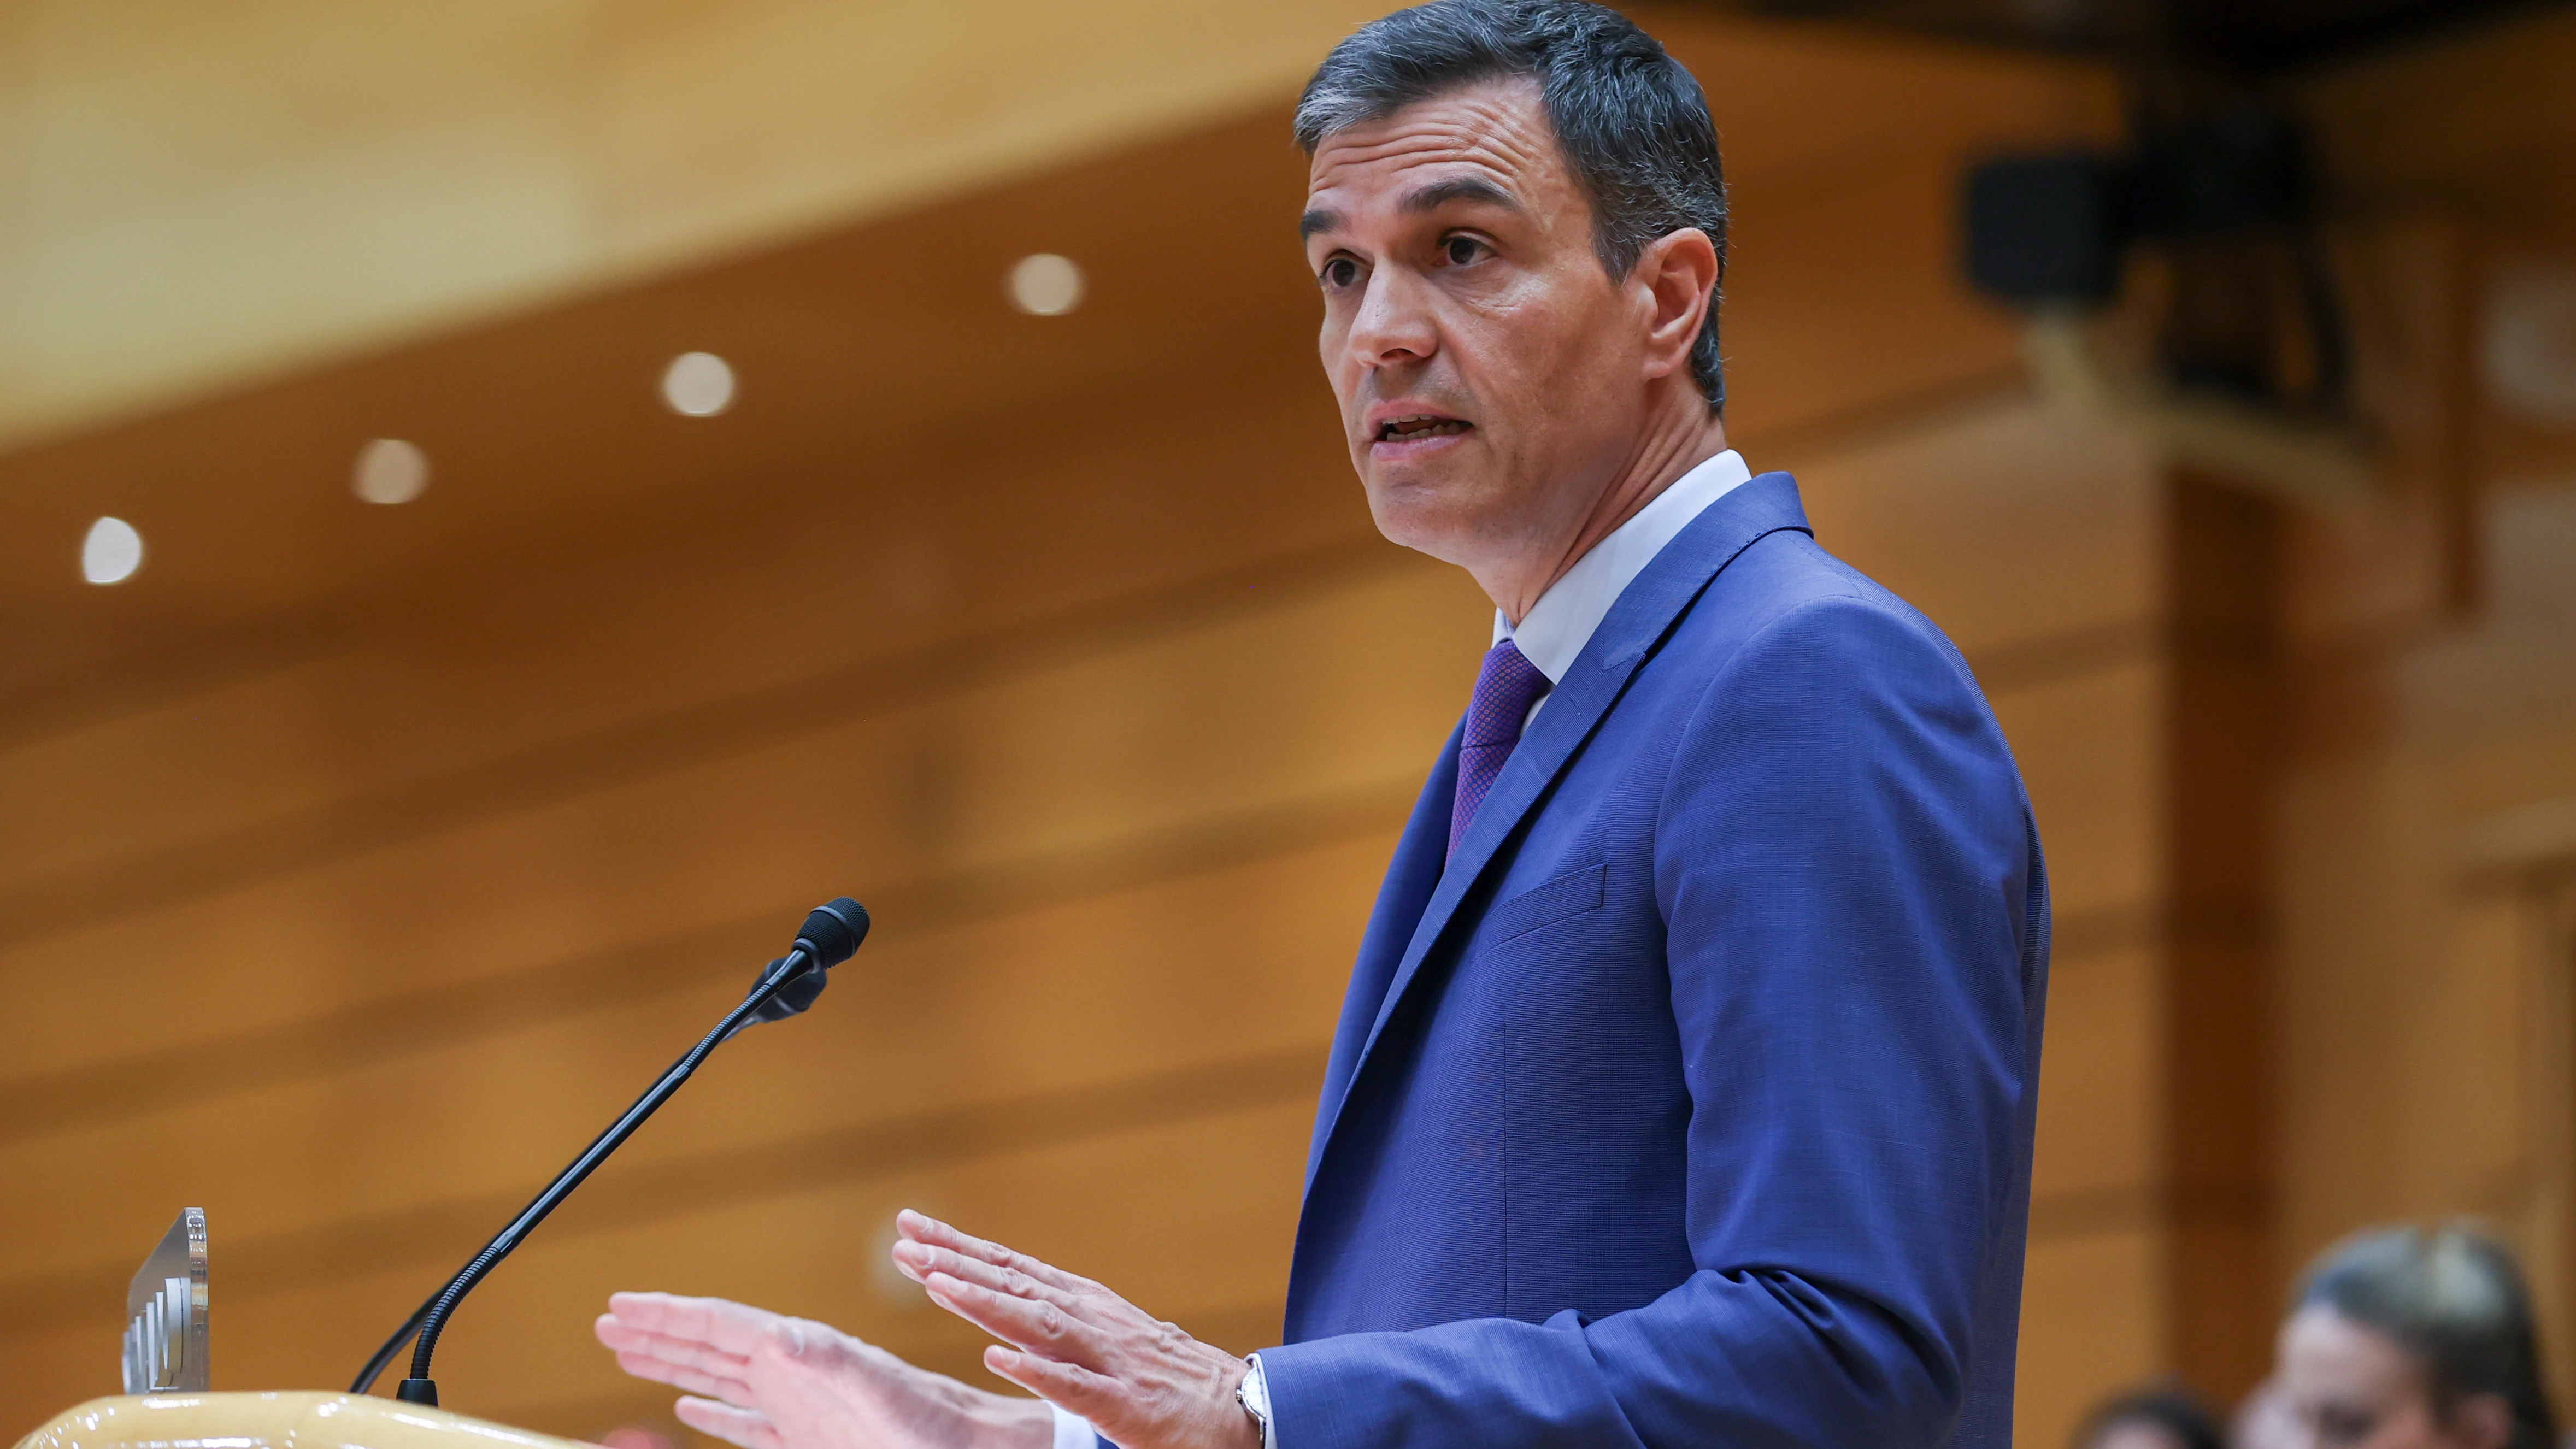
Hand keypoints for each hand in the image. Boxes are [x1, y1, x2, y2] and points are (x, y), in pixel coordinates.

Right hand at [594, 1291, 1050, 1448]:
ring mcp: (795, 1405)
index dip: (668, 1314)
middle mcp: (791, 1372)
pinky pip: (743, 1422)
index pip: (718, 1325)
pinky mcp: (805, 1439)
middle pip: (708, 1344)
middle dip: (656, 1332)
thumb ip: (827, 1358)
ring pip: (717, 1378)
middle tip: (604, 1321)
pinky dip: (709, 1411)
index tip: (620, 1303)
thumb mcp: (874, 1385)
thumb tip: (776, 1334)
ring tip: (629, 1352)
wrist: (963, 1445)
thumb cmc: (925, 1421)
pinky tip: (686, 1406)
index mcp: (797, 1353)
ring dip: (672, 1364)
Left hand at [890, 1211, 1258, 1448]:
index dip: (959, 1248)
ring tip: (933, 1283)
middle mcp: (1093, 1321)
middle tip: (902, 1242)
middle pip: (1014, 1285)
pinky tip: (998, 1360)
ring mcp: (1110, 1360)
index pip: (1011, 1268)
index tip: (911, 1228)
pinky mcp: (1127, 1405)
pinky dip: (1037, 1371)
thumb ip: (1056, 1324)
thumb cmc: (1165, 1377)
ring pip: (1037, 1324)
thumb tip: (996, 1315)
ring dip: (983, 1302)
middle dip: (956, 1262)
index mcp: (1084, 1305)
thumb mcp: (1105, 1338)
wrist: (1240, 1409)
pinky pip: (1076, 1387)